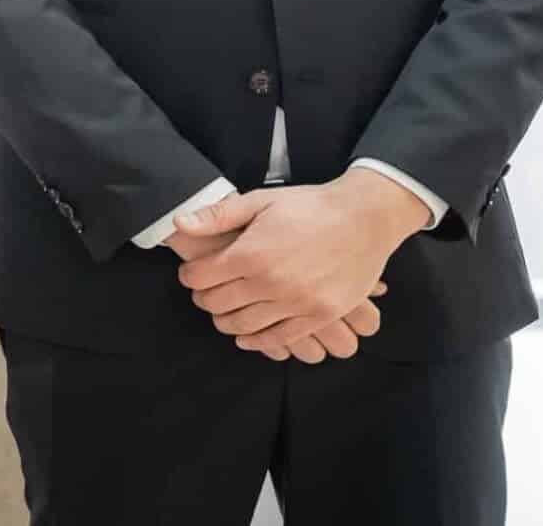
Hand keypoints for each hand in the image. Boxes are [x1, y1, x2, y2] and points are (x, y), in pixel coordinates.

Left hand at [167, 216, 383, 361]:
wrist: (364, 218)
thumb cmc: (309, 206)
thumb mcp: (261, 200)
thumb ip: (218, 215)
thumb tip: (179, 224)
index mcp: (251, 254)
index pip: (201, 277)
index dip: (189, 276)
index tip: (191, 272)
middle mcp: (270, 283)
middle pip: (218, 304)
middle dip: (204, 298)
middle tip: (205, 291)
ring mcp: (296, 303)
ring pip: (244, 326)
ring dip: (225, 321)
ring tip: (223, 311)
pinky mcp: (319, 316)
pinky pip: (279, 339)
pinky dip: (257, 341)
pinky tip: (247, 336)